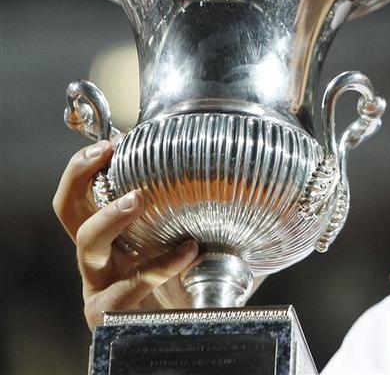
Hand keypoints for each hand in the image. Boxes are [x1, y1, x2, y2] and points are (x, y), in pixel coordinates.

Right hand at [53, 140, 199, 329]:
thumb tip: (247, 165)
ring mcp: (101, 282)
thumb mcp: (205, 232)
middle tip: (108, 154)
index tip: (113, 140)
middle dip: (80, 177)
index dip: (88, 164)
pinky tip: (189, 251)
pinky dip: (159, 266)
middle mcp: (101, 254)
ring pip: (86, 246)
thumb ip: (213, 206)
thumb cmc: (199, 275)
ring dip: (108, 218)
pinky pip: (127, 287)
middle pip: (68, 210)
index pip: (85, 190)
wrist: (201, 324)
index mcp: (115, 231)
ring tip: (137, 200)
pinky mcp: (110, 312)